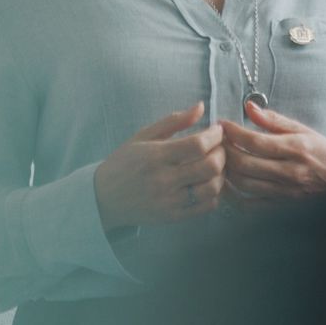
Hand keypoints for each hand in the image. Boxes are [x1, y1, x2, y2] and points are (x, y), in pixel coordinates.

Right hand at [94, 102, 224, 229]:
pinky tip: (208, 183)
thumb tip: (201, 107)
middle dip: (222, 153)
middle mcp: (163, 180)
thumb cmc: (124, 163)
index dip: (215, 136)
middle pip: (210, 167)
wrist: (103, 198)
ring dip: (222, 174)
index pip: (197, 145)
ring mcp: (169, 201)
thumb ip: (174, 121)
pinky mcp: (173, 217)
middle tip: (219, 147)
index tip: (217, 130)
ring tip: (216, 165)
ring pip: (212, 188)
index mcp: (155, 156)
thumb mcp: (143, 136)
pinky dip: (214, 194)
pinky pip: (206, 206)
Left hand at [218, 100, 325, 203]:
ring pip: (243, 184)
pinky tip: (227, 184)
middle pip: (244, 163)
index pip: (254, 141)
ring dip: (226, 171)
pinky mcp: (280, 205)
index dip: (232, 132)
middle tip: (216, 142)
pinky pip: (249, 205)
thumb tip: (249, 107)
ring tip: (221, 159)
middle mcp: (289, 171)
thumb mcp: (301, 129)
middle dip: (224, 151)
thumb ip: (273, 119)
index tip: (221, 124)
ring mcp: (284, 191)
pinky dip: (233, 196)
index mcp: (295, 148)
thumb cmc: (319, 151)